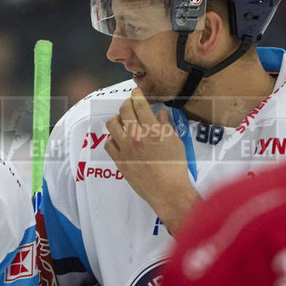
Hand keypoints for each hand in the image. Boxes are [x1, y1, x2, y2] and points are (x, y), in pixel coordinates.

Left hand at [104, 88, 199, 233]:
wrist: (168, 192)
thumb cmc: (176, 168)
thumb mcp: (176, 142)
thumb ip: (166, 125)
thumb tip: (161, 114)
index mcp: (152, 130)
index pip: (140, 104)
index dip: (137, 95)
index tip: (137, 93)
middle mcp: (136, 137)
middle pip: (124, 110)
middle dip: (127, 103)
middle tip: (130, 105)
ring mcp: (126, 149)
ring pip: (112, 124)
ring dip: (117, 119)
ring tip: (122, 120)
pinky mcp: (120, 161)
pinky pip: (108, 144)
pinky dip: (112, 138)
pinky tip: (118, 139)